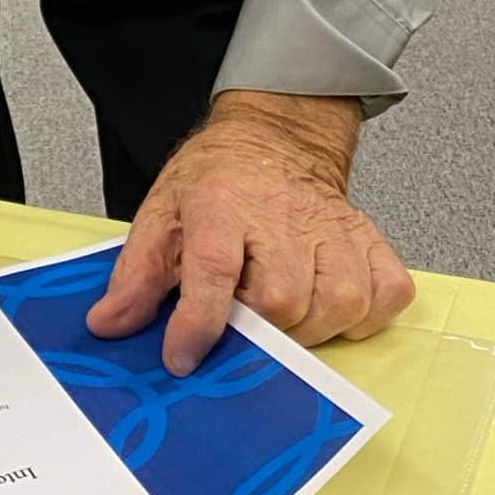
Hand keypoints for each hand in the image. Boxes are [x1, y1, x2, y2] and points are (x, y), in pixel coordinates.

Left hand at [85, 91, 413, 373]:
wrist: (276, 137)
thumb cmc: (219, 181)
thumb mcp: (161, 214)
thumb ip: (136, 274)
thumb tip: (111, 323)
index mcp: (221, 203)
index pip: (214, 269)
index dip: (198, 323)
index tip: (183, 357)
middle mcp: (282, 214)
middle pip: (283, 298)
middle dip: (259, 327)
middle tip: (243, 318)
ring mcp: (333, 226)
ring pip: (338, 304)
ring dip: (309, 327)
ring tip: (284, 312)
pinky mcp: (369, 238)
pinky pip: (383, 295)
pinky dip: (362, 314)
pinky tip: (331, 302)